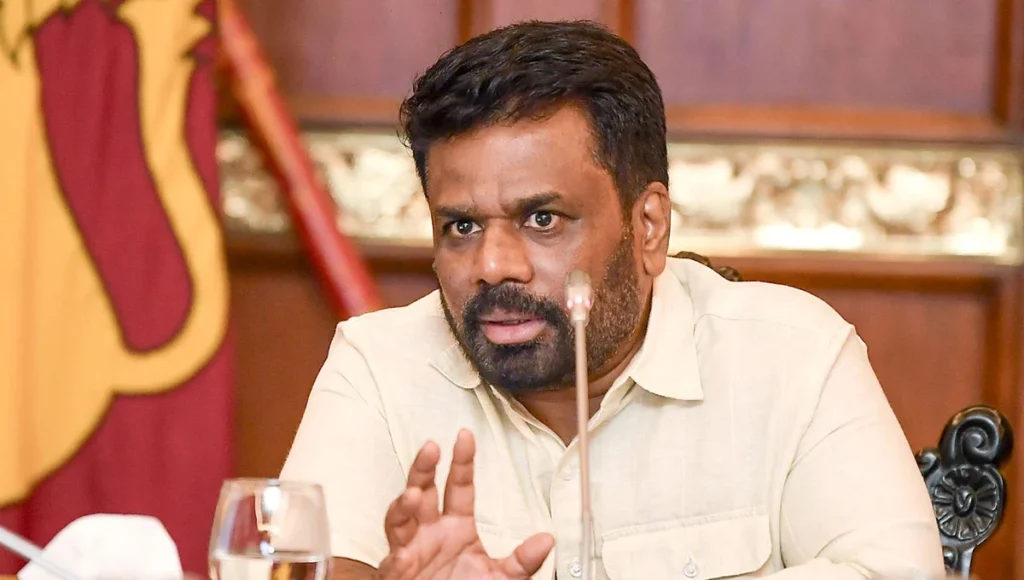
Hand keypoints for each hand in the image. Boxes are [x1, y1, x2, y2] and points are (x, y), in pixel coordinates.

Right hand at [378, 429, 553, 579]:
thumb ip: (522, 560)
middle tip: (431, 449)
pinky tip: (402, 552)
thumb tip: (547, 540)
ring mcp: (410, 551)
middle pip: (423, 491)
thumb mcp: (501, 577)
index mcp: (456, 527)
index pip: (459, 486)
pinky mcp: (397, 575)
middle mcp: (431, 533)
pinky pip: (392, 564)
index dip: (462, 460)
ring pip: (399, 521)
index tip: (465, 436)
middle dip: (424, 468)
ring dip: (402, 507)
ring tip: (412, 494)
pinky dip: (395, 558)